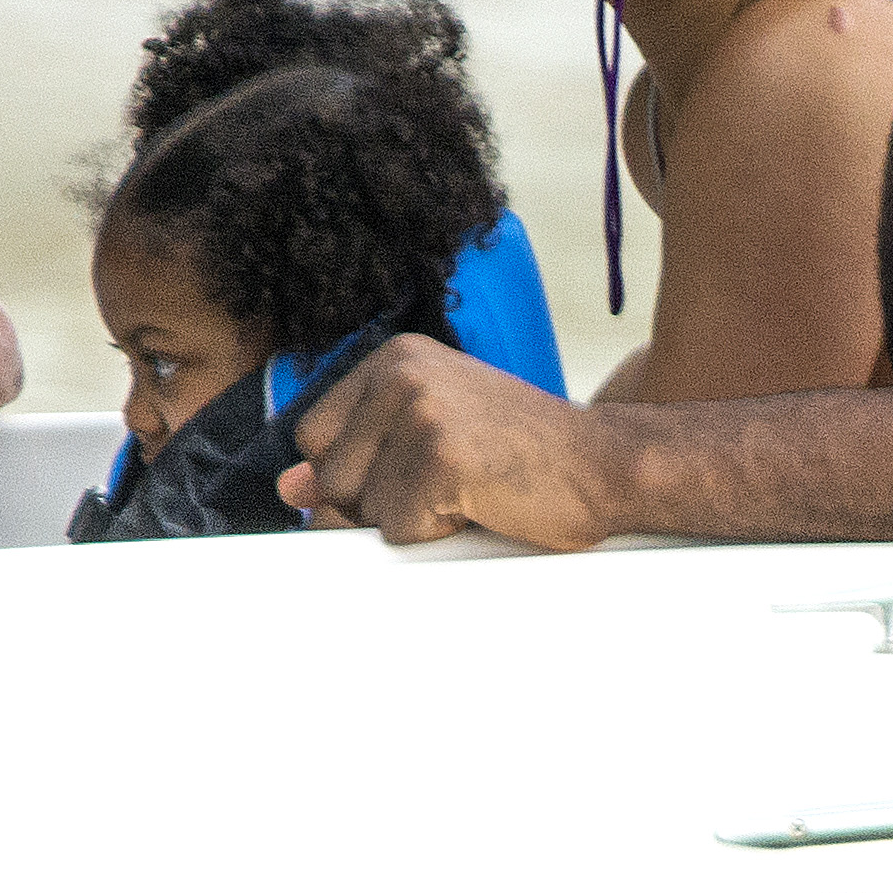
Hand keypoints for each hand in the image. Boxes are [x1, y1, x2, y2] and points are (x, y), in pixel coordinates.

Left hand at [277, 334, 619, 550]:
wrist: (603, 464)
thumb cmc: (522, 455)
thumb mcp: (432, 438)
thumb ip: (360, 455)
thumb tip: (289, 489)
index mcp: (394, 359)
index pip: (312, 436)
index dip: (354, 473)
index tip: (414, 469)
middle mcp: (400, 374)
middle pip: (328, 475)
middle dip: (376, 501)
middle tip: (449, 482)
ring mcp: (420, 411)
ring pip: (360, 509)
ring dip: (411, 520)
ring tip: (468, 491)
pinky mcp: (439, 456)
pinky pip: (397, 530)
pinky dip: (437, 534)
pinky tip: (481, 505)